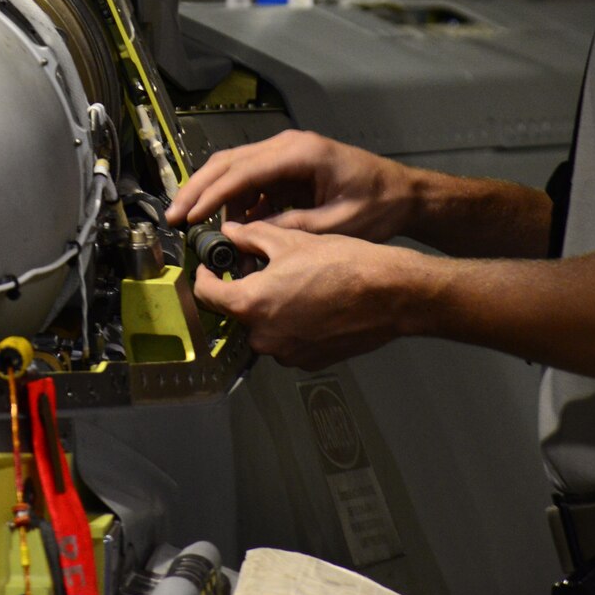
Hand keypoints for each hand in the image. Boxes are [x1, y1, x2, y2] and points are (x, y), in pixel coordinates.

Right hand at [165, 129, 411, 242]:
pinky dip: (236, 202)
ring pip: (233, 170)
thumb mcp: (335, 224)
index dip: (210, 195)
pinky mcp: (285, 167)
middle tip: (173, 218)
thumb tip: (244, 235)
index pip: (241, 171)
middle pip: (227, 163)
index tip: (188, 217)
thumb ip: (289, 227)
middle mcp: (286, 146)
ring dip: (214, 198)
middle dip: (197, 191)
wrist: (403, 194)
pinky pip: (251, 182)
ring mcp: (285, 154)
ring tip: (197, 229)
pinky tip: (231, 227)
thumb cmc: (378, 205)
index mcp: (299, 153)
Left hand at [192, 219, 417, 368]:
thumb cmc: (341, 264)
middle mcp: (263, 337)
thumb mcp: (289, 240)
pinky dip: (291, 324)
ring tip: (292, 283)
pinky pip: (288, 341)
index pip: (207, 295)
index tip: (210, 266)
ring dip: (269, 308)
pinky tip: (311, 302)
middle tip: (258, 268)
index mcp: (250, 305)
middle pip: (236, 313)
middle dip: (242, 291)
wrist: (390, 294)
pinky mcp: (311, 362)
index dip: (205, 276)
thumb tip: (230, 233)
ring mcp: (288, 354)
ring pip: (264, 328)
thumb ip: (250, 237)